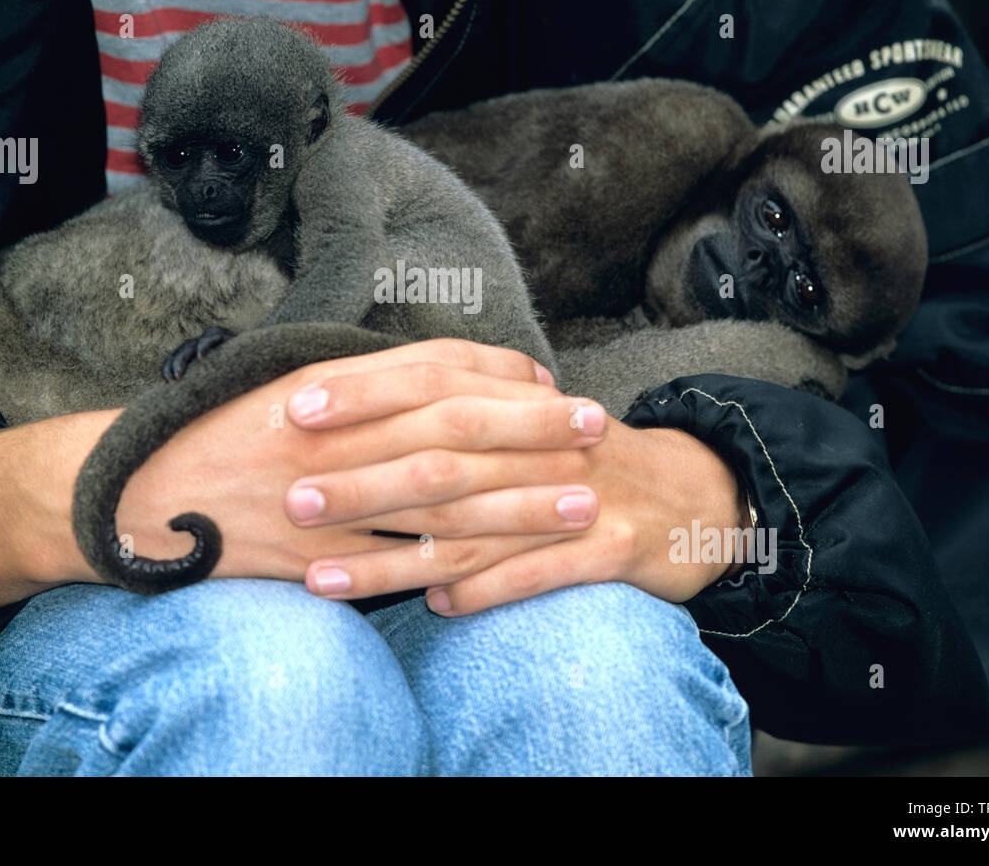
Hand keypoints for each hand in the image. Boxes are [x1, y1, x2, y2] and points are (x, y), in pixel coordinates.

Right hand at [112, 338, 607, 584]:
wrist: (141, 493)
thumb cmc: (219, 433)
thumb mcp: (284, 383)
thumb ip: (362, 379)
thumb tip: (440, 373)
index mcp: (328, 381)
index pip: (434, 367)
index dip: (502, 374)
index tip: (552, 381)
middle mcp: (333, 432)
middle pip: (453, 425)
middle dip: (532, 427)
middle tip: (596, 429)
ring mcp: (326, 496)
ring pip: (440, 497)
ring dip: (517, 499)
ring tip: (580, 501)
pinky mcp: (315, 554)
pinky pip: (397, 562)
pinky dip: (457, 563)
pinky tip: (510, 565)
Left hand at [294, 405, 744, 613]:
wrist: (696, 495)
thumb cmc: (587, 459)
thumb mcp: (532, 419)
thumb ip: (466, 406)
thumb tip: (372, 405)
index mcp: (523, 400)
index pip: (433, 383)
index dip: (365, 394)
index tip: (297, 408)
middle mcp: (548, 444)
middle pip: (442, 456)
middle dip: (362, 478)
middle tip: (293, 498)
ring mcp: (582, 497)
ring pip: (475, 528)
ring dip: (394, 555)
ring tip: (323, 578)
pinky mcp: (615, 549)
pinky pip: (541, 575)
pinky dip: (487, 590)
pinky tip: (434, 606)